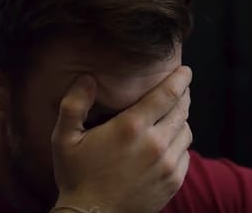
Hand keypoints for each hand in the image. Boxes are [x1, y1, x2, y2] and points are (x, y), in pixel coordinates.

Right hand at [51, 66, 192, 212]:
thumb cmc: (77, 177)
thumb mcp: (64, 139)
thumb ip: (74, 104)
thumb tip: (87, 78)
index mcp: (132, 128)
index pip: (167, 94)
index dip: (180, 79)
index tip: (185, 71)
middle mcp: (155, 144)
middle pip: (182, 110)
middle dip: (183, 95)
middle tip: (179, 89)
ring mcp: (167, 164)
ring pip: (186, 131)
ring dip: (181, 120)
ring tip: (172, 116)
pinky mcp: (173, 181)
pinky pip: (186, 154)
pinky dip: (180, 144)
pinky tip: (168, 143)